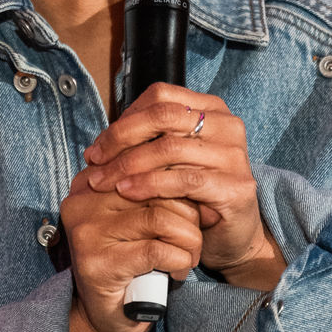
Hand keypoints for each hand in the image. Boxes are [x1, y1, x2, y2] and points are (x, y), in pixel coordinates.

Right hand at [58, 164, 204, 331]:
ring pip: (162, 219)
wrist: (109, 315)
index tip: (198, 206)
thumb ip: (157, 190)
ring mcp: (87, 231)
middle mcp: (83, 200)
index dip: (180, 183)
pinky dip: (179, 261)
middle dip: (190, 215)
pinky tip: (177, 271)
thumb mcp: (142, 217)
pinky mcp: (98, 262)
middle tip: (194, 240)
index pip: (147, 163)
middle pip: (157, 188)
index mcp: (91, 180)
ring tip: (188, 257)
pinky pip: (157, 251)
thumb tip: (199, 171)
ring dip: (188, 241)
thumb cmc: (132, 260)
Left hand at [83, 83, 285, 290]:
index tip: (99, 146)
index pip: (160, 96)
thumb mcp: (170, 162)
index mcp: (212, 110)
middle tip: (95, 162)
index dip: (124, 119)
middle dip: (121, 138)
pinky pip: (184, 180)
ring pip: (170, 148)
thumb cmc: (196, 196)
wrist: (232, 234)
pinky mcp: (235, 187)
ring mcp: (234, 155)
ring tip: (104, 181)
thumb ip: (146, 144)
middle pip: (163, 117)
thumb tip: (99, 144)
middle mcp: (228, 126)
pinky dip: (149, 185)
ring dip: (128, 165)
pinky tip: (127, 192)